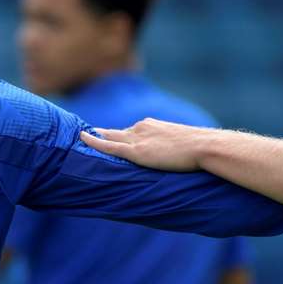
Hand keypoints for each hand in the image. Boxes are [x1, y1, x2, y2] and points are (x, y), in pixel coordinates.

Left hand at [78, 119, 215, 170]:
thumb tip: (176, 158)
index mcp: (152, 125)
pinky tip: (82, 138)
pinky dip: (94, 142)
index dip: (119, 135)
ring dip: (96, 138)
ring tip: (80, 139)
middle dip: (102, 134)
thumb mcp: (183, 145)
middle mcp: (142, 127)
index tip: (108, 136)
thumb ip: (172, 149)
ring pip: (110, 137)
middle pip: (117, 133)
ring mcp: (137, 138)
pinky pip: (109, 146)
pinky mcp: (136, 151)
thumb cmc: (200, 149)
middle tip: (86, 134)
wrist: (202, 146)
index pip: (131, 131)